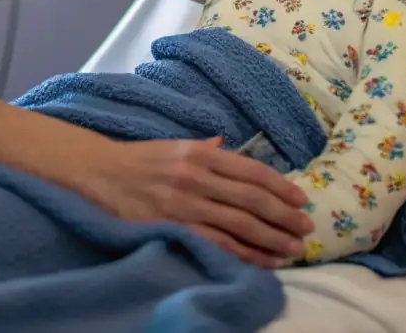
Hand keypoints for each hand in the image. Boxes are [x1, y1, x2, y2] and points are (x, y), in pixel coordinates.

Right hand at [83, 135, 311, 267]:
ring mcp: (186, 205)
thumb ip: (203, 148)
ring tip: (293, 249)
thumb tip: (226, 145)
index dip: (279, 186)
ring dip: (271, 239)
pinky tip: (262, 260)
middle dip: (283, 216)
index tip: (301, 200)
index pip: (250, 170)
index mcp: (200, 153)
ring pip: (239, 224)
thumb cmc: (139, 160)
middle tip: (306, 229)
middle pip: (251, 199)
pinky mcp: (173, 228)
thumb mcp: (174, 145)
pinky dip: (242, 254)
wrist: (99, 174)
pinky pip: (216, 244)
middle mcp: (197, 177)